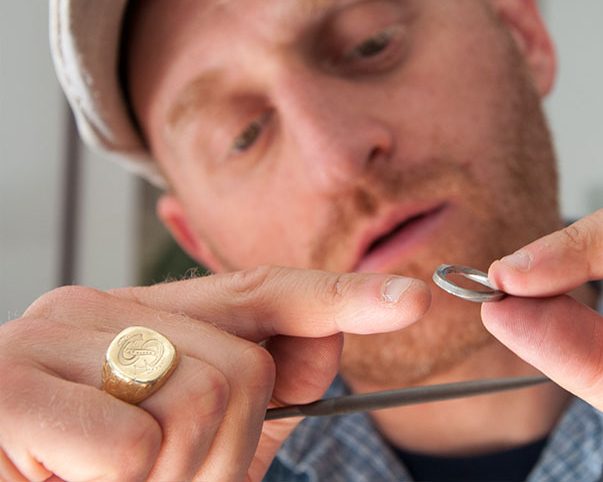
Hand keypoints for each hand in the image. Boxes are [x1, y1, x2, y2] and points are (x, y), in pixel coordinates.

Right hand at [0, 266, 428, 480]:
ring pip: (198, 402)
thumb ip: (257, 398)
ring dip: (173, 478)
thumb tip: (330, 342)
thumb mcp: (184, 445)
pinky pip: (132, 446)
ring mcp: (43, 344)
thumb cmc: (85, 480)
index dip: (339, 296)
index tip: (411, 299)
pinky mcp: (8, 392)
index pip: (256, 290)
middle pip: (242, 366)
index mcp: (130, 315)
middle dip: (223, 453)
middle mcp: (88, 311)